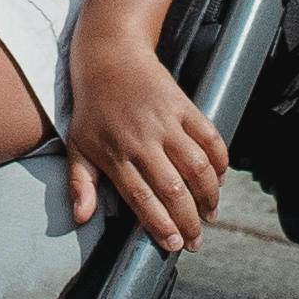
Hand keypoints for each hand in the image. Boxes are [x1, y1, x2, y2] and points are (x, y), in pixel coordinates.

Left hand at [63, 24, 228, 257]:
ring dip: (209, 194)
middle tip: (196, 241)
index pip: (142, 198)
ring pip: (196, 165)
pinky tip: (220, 178)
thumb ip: (79, 183)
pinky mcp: (182, 103)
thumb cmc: (92, 106)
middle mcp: (142, 138)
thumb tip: (81, 218)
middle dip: (189, 221)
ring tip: (211, 214)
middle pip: (173, 188)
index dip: (161, 225)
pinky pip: (209, 135)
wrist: (110, 52)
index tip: (174, 246)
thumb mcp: (77, 144)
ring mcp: (165, 120)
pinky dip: (220, 159)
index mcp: (115, 153)